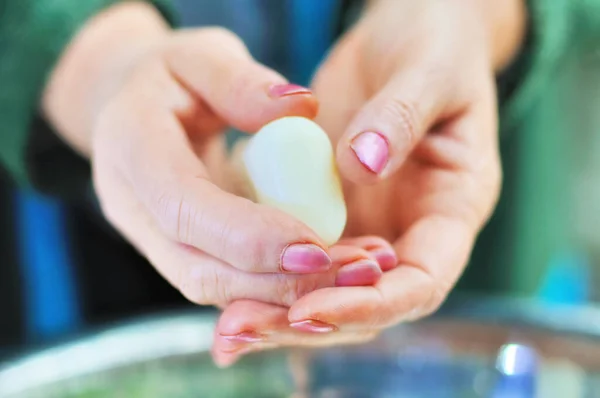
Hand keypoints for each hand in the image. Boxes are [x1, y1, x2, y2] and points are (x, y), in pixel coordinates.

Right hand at [42, 4, 385, 315]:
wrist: (133, 107)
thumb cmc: (171, 75)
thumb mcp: (201, 55)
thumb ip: (241, 81)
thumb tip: (302, 109)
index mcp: (130, 147)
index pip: (184, 208)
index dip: (248, 236)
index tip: (315, 247)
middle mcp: (131, 206)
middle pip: (197, 267)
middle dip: (273, 281)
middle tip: (347, 271)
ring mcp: (150, 235)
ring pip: (212, 285)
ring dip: (281, 292)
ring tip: (349, 275)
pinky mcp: (177, 248)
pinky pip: (225, 279)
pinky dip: (274, 284)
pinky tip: (325, 273)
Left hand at [212, 0, 524, 364]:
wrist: (409, 37)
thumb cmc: (437, 47)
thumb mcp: (431, 70)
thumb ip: (402, 116)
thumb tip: (362, 164)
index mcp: (453, 208)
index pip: (422, 281)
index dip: (371, 303)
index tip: (311, 305)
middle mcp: (411, 229)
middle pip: (368, 302)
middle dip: (311, 320)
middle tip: (245, 325)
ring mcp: (370, 223)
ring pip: (329, 289)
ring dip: (280, 310)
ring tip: (229, 325)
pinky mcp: (332, 210)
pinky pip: (301, 253)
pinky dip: (268, 275)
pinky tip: (227, 288)